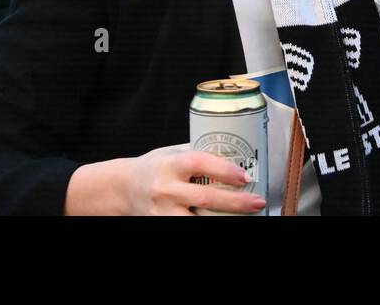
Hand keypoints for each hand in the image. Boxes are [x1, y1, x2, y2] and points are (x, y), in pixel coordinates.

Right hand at [113, 144, 264, 215]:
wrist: (122, 188)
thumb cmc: (155, 166)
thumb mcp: (173, 153)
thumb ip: (199, 153)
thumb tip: (237, 153)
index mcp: (170, 164)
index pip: (199, 163)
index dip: (224, 170)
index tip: (245, 175)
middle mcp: (165, 188)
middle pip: (205, 198)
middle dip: (236, 202)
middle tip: (258, 201)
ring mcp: (162, 211)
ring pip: (197, 221)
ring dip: (225, 220)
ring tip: (247, 217)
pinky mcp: (161, 224)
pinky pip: (186, 227)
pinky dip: (207, 225)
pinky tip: (224, 222)